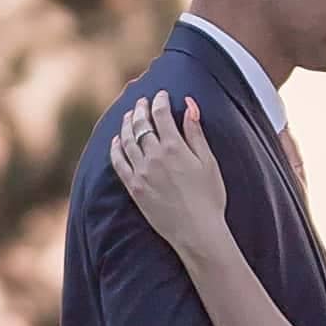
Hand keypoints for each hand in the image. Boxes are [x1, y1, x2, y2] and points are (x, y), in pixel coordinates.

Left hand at [113, 87, 231, 245]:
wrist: (197, 232)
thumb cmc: (209, 198)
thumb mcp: (208, 162)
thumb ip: (196, 132)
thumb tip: (189, 105)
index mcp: (174, 147)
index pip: (161, 115)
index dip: (160, 101)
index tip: (161, 94)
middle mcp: (153, 157)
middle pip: (141, 125)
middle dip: (141, 109)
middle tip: (142, 101)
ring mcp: (141, 173)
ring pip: (127, 141)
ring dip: (127, 124)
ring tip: (129, 115)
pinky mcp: (134, 188)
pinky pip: (119, 163)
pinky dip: (116, 149)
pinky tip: (116, 141)